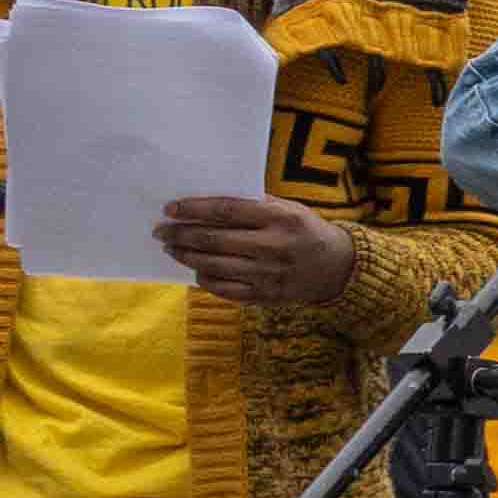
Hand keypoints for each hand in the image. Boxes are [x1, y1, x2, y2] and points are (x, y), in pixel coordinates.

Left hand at [157, 187, 363, 306]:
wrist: (336, 268)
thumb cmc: (305, 230)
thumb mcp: (288, 208)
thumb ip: (254, 204)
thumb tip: (208, 202)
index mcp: (279, 218)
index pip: (225, 211)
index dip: (194, 209)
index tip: (170, 209)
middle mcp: (272, 246)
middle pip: (214, 239)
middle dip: (181, 234)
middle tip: (161, 231)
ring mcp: (268, 274)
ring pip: (215, 265)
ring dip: (187, 256)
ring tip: (171, 248)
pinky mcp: (265, 295)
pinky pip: (225, 289)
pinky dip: (205, 279)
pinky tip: (196, 269)